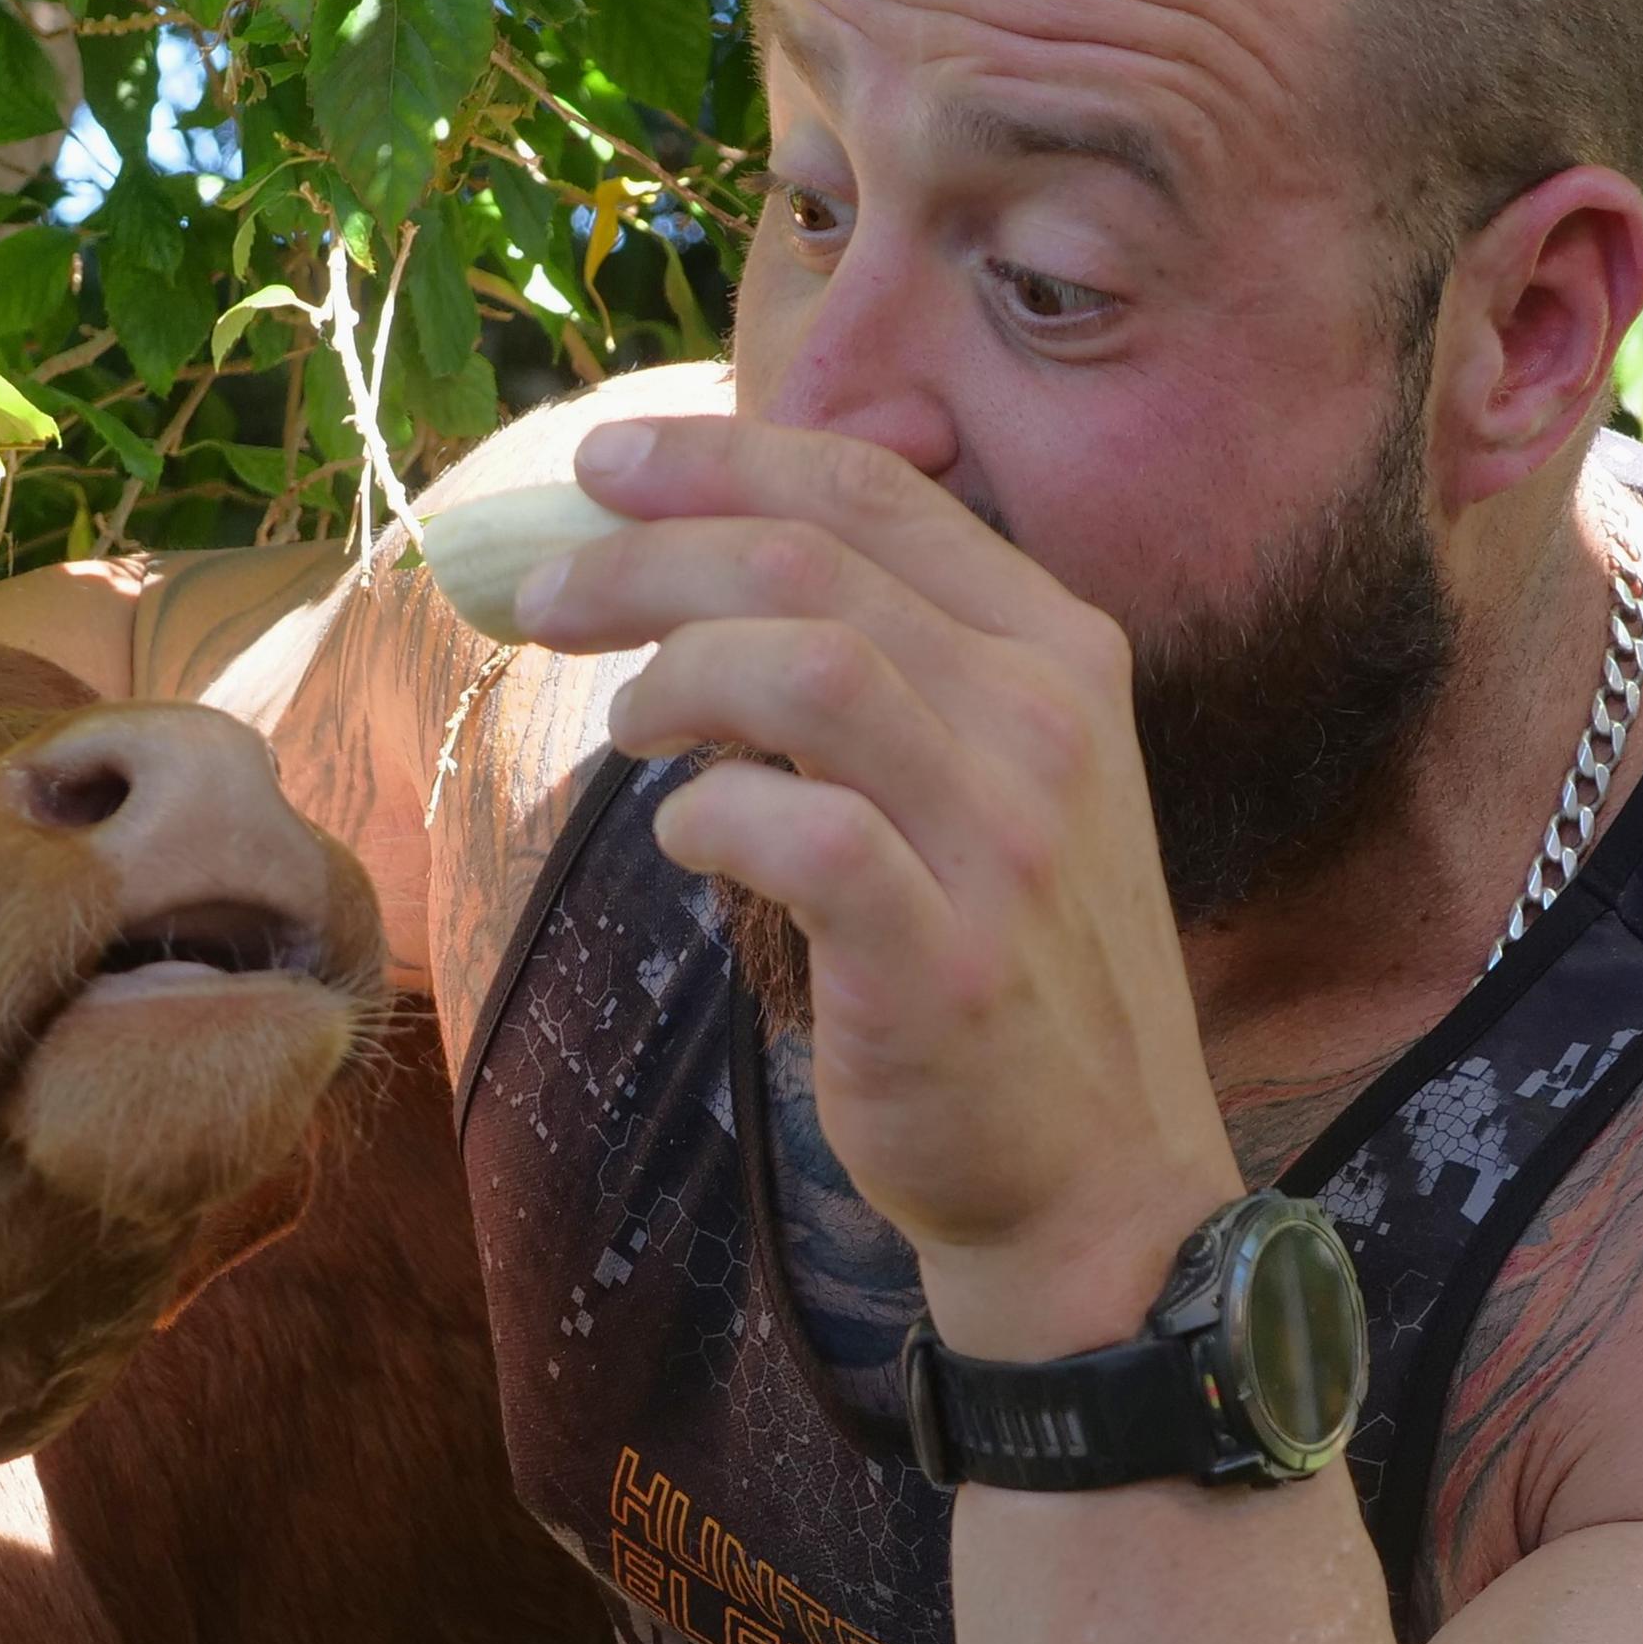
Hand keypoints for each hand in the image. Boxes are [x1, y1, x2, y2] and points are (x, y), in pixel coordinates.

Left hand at [516, 416, 1241, 1359]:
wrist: (1098, 1182)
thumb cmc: (1006, 968)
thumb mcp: (996, 780)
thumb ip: (898, 663)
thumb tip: (710, 557)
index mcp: (1060, 652)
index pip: (874, 492)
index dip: (719, 461)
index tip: (600, 467)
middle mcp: (1046, 724)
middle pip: (811, 564)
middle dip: (646, 559)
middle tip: (544, 598)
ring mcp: (1007, 841)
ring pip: (805, 666)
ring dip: (673, 677)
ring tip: (625, 727)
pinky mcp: (948, 959)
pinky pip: (801, 832)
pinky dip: (710, 817)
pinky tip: (687, 841)